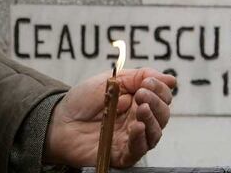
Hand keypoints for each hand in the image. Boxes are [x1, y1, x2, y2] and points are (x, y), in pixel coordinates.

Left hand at [44, 68, 175, 167]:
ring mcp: (131, 138)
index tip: (147, 82)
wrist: (59, 119)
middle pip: (162, 115)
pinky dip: (141, 138)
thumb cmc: (83, 99)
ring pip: (155, 134)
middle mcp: (138, 120)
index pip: (162, 97)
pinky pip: (138, 150)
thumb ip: (139, 76)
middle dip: (156, 102)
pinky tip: (136, 126)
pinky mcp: (121, 154)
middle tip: (141, 94)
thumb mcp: (112, 80)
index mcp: (137, 101)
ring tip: (140, 108)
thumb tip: (171, 79)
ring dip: (152, 119)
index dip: (159, 89)